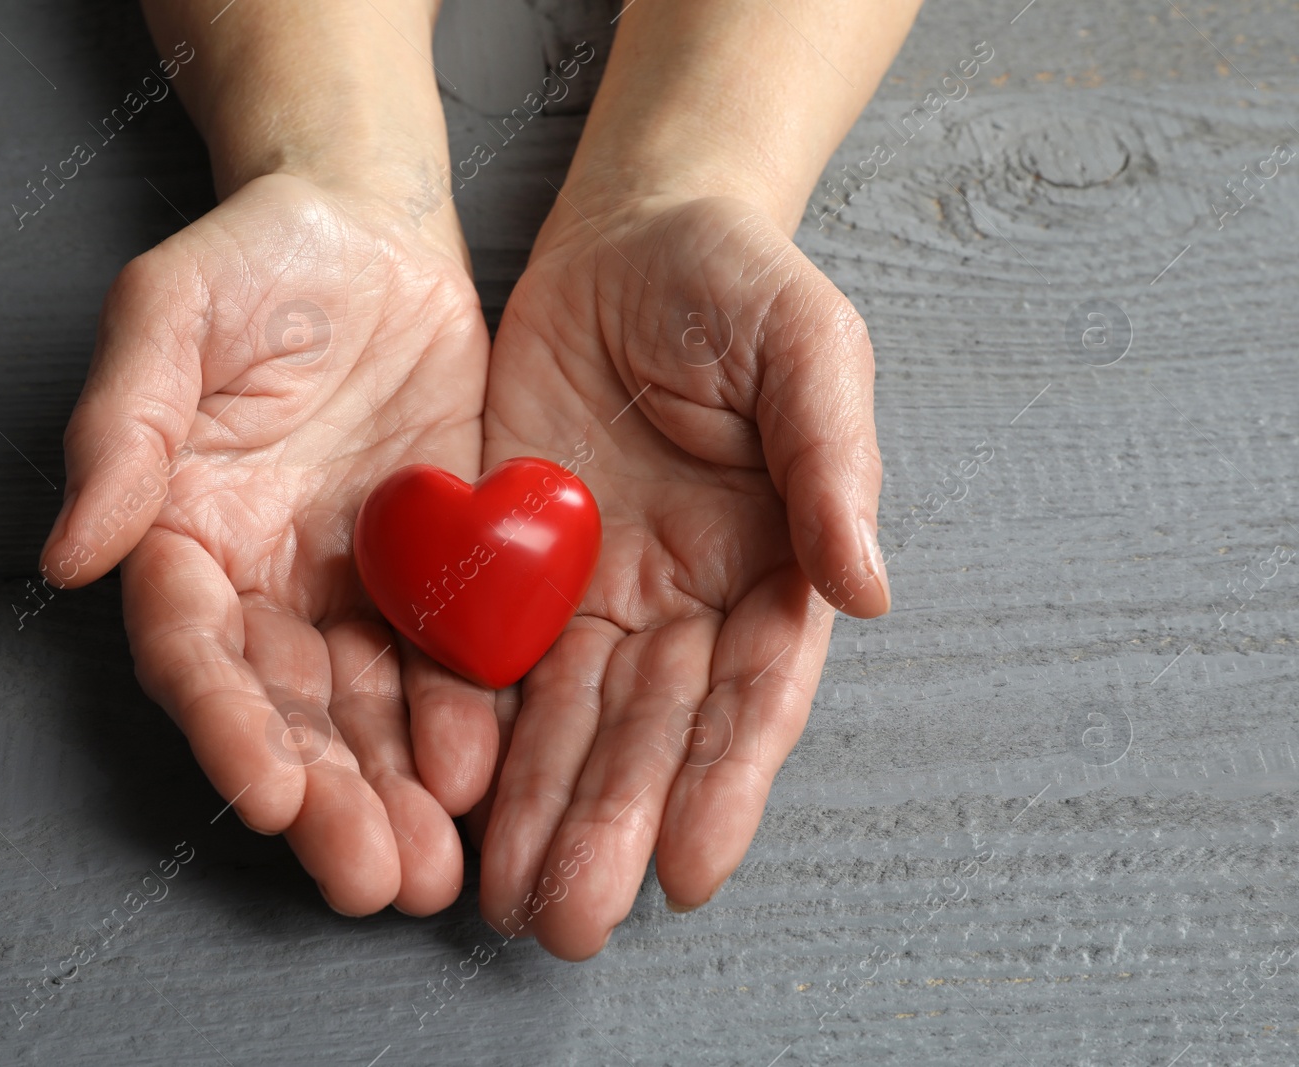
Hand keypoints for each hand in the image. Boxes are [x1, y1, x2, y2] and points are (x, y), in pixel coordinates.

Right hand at [39, 173, 496, 915]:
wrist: (373, 232)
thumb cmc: (256, 259)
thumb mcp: (171, 313)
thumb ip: (122, 426)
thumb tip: (69, 553)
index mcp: (186, 536)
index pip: (195, 653)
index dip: (226, 727)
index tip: (265, 795)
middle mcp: (267, 585)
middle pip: (288, 712)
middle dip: (327, 799)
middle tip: (374, 876)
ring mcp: (356, 589)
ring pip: (371, 713)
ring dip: (397, 794)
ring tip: (434, 868)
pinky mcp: (440, 574)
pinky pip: (453, 661)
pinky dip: (468, 722)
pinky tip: (489, 774)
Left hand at [472, 191, 887, 958]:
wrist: (632, 231)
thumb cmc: (738, 280)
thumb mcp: (809, 348)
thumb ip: (834, 463)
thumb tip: (870, 589)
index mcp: (766, 565)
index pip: (748, 694)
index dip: (722, 781)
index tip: (689, 868)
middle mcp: (680, 599)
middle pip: (647, 731)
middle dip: (610, 825)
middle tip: (570, 921)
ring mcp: (592, 588)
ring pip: (563, 718)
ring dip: (538, 810)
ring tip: (508, 898)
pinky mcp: (508, 560)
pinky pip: (486, 655)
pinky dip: (471, 730)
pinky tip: (451, 799)